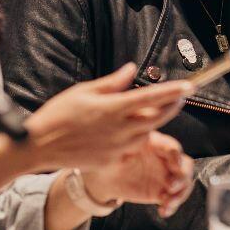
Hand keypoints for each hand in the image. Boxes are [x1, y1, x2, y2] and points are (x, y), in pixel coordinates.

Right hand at [22, 63, 192, 171]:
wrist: (40, 146)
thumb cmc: (59, 114)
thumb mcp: (84, 91)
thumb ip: (112, 83)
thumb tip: (131, 70)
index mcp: (113, 108)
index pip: (151, 97)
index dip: (172, 92)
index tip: (189, 86)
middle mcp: (119, 129)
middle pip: (158, 118)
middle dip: (172, 106)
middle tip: (181, 96)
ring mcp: (117, 147)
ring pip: (147, 133)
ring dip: (153, 122)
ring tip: (150, 111)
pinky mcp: (112, 160)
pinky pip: (133, 147)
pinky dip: (136, 137)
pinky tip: (129, 130)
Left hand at [82, 132, 194, 216]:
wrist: (104, 175)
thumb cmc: (110, 157)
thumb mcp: (116, 150)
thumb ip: (127, 147)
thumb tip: (132, 140)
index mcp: (155, 143)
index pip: (172, 147)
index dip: (176, 156)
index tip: (175, 166)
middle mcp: (164, 159)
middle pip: (184, 165)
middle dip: (182, 176)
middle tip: (171, 186)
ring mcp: (165, 175)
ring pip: (183, 183)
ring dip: (179, 194)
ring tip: (167, 203)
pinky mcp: (161, 191)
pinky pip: (173, 199)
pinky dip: (171, 206)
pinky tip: (163, 211)